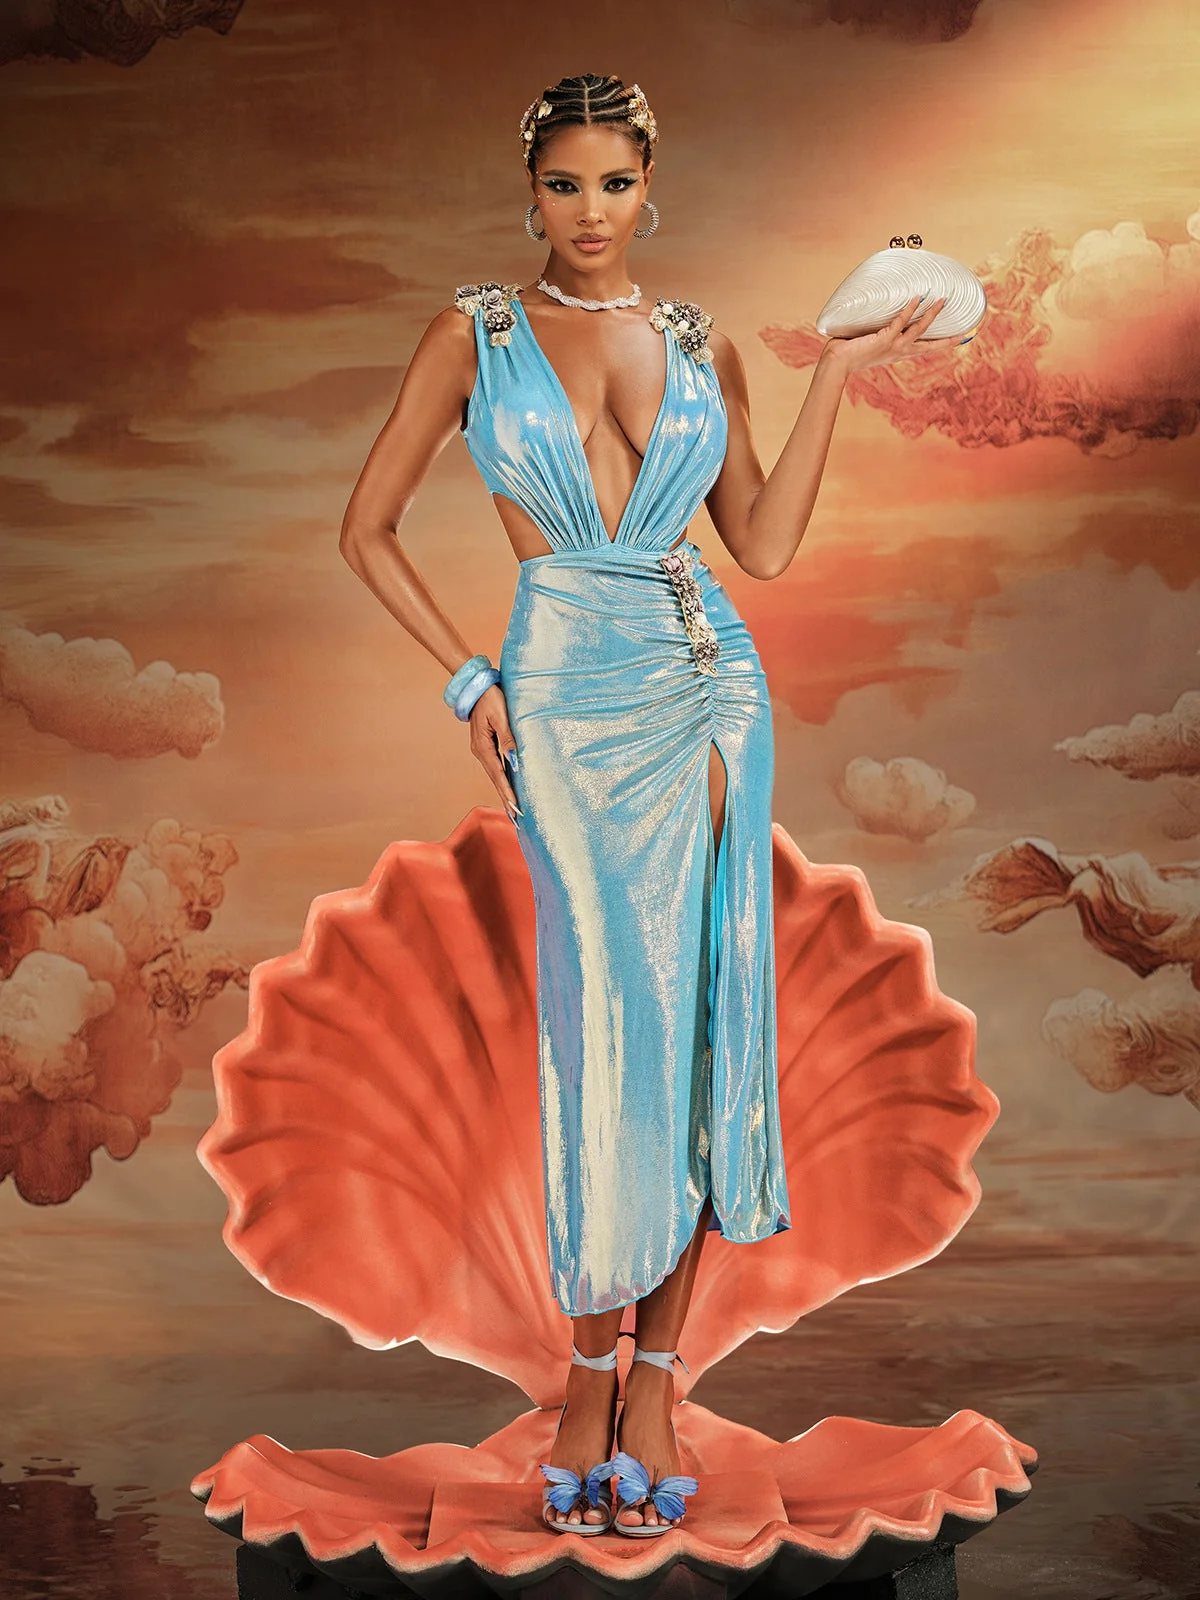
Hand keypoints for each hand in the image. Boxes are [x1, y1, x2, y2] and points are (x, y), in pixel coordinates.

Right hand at [469, 684, 520, 820]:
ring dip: (505, 790)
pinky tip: (510, 786)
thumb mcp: (502, 716)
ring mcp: (482, 749)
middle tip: (516, 818)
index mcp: (483, 747)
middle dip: (506, 799)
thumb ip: (509, 739)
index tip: (516, 808)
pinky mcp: (486, 745)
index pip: (499, 775)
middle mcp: (480, 751)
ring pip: (496, 774)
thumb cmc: (491, 697)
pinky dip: (503, 778)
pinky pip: (496, 766)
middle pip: (496, 779)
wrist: (478, 686)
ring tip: (514, 808)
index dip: (508, 792)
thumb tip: (515, 761)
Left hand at [821, 295, 964, 375]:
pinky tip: (916, 298)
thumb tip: (879, 314)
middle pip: (929, 343)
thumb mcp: (869, 341)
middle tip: (966, 331)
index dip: (943, 344)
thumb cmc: (848, 352)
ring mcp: (892, 345)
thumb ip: (878, 330)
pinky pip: (899, 322)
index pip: (925, 348)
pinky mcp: (883, 339)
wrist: (836, 364)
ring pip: (919, 329)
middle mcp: (898, 351)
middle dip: (947, 338)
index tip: (960, 340)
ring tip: (942, 300)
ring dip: (931, 314)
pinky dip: (908, 310)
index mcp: (898, 353)